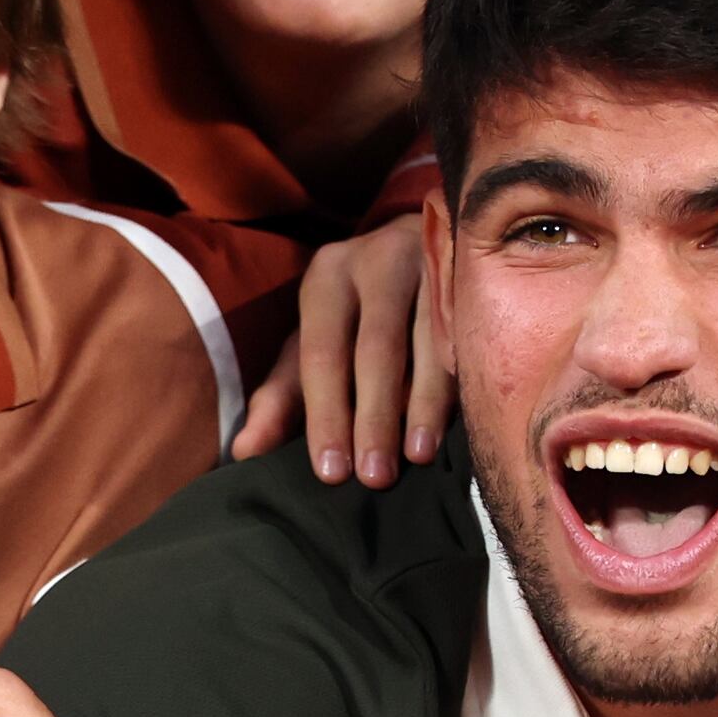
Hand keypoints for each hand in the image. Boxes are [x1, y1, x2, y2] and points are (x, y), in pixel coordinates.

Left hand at [242, 216, 448, 489]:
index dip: (326, 414)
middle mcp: (376, 260)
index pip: (322, 352)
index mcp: (327, 277)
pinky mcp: (472, 272)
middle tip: (374, 477)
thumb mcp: (316, 341)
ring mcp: (430, 262)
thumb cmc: (359, 309)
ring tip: (419, 456)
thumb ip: (283, 395)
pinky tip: (467, 419)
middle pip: (376, 347)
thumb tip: (245, 451)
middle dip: (375, 417)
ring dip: (425, 403)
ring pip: (429, 341)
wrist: (422, 239)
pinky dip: (465, 377)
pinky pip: (470, 330)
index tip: (331, 473)